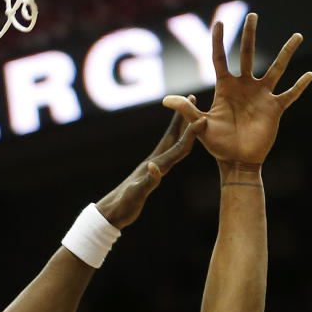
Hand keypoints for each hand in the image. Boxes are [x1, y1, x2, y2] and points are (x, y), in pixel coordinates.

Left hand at [95, 105, 205, 227]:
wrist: (110, 212)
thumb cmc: (123, 205)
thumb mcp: (136, 194)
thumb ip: (148, 181)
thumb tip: (155, 166)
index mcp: (155, 165)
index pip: (177, 147)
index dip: (190, 133)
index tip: (201, 118)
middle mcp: (154, 162)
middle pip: (172, 136)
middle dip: (182, 118)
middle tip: (191, 98)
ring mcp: (151, 167)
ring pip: (170, 144)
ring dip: (180, 129)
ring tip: (187, 117)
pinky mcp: (149, 174)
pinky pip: (166, 156)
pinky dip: (173, 147)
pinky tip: (176, 145)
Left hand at [162, 12, 311, 172]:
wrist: (236, 161)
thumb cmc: (217, 145)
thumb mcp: (200, 126)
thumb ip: (186, 111)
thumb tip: (165, 100)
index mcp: (226, 88)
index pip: (220, 59)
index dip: (218, 41)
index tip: (219, 22)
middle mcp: (244, 87)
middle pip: (247, 55)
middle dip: (249, 35)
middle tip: (252, 15)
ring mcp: (261, 95)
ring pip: (276, 68)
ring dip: (286, 52)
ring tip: (298, 35)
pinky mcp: (275, 108)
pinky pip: (290, 94)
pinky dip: (300, 86)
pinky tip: (309, 74)